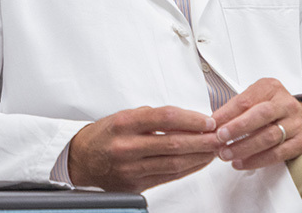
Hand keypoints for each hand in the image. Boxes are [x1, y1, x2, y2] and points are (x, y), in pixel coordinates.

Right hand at [67, 106, 220, 192]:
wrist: (81, 160)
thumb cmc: (104, 136)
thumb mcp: (123, 117)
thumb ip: (152, 118)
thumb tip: (187, 120)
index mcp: (123, 124)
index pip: (165, 118)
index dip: (190, 119)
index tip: (207, 120)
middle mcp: (126, 146)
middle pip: (174, 143)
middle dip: (203, 140)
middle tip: (220, 136)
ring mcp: (131, 168)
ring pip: (175, 162)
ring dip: (200, 156)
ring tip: (215, 149)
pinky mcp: (136, 184)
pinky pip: (169, 176)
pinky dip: (189, 169)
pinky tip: (200, 162)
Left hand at [210, 78, 301, 169]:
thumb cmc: (273, 109)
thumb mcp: (256, 99)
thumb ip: (236, 108)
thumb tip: (213, 123)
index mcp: (271, 88)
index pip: (246, 100)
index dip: (226, 113)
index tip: (212, 124)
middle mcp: (286, 104)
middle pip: (261, 115)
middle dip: (237, 128)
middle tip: (220, 138)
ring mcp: (295, 123)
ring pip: (268, 137)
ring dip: (244, 148)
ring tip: (226, 154)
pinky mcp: (301, 143)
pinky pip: (277, 154)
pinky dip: (257, 160)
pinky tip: (241, 163)